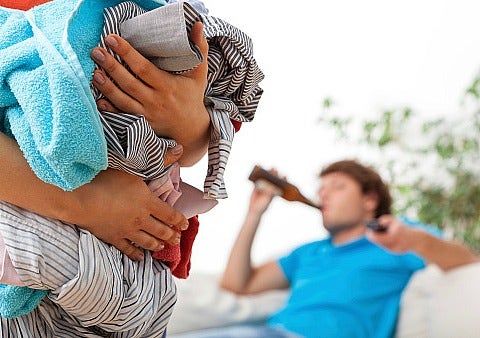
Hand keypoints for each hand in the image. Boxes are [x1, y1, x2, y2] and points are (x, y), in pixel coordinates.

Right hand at [70, 166, 188, 260]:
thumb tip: (179, 150)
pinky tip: (139, 257)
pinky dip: (135, 254)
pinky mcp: (112, 237)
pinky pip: (127, 249)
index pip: (170, 214)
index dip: (179, 221)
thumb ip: (159, 159)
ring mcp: (126, 230)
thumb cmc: (105, 178)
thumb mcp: (134, 166)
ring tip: (162, 246)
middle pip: (161, 230)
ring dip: (157, 244)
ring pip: (147, 241)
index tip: (185, 224)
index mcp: (148, 202)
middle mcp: (141, 218)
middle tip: (177, 239)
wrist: (80, 198)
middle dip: (171, 235)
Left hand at [91, 22, 209, 166]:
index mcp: (168, 86)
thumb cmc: (192, 96)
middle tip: (96, 52)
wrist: (191, 128)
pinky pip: (124, 117)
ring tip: (94, 73)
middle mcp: (156, 100)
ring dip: (107, 87)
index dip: (127, 53)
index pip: (144, 68)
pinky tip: (99, 101)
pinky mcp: (142, 124)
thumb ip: (198, 48)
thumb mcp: (199, 73)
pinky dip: (110, 110)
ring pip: (123, 100)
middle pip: (130, 83)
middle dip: (111, 66)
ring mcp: (148, 114)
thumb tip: (197, 25)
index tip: (112, 39)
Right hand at [248, 169, 280, 214]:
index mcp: (275, 191)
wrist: (254, 209)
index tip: (284, 176)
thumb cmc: (263, 206)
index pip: (280, 184)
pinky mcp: (257, 186)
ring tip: (266, 168)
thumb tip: (271, 187)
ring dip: (266, 173)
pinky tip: (257, 171)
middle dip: (274, 174)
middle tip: (274, 169)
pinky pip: (257, 179)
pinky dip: (257, 175)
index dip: (283, 179)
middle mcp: (270, 187)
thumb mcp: (268, 200)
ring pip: (265, 178)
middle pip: (273, 179)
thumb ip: (270, 194)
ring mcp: (263, 186)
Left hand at [366, 215, 418, 252]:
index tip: (368, 230)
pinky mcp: (397, 252)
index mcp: (392, 236)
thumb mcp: (396, 221)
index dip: (371, 234)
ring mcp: (395, 249)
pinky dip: (386, 243)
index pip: (376, 237)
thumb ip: (386, 220)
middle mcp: (393, 244)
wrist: (418, 240)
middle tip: (369, 233)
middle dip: (374, 237)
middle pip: (378, 242)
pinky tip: (386, 239)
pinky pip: (388, 247)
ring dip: (379, 240)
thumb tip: (379, 222)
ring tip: (377, 235)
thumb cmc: (405, 229)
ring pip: (382, 245)